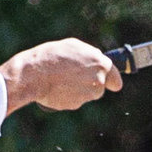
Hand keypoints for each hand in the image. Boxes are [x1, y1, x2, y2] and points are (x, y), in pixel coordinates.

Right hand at [0, 39, 122, 113]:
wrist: (35, 74)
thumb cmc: (54, 56)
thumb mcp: (75, 46)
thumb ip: (91, 55)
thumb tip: (97, 62)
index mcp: (102, 65)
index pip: (116, 81)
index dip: (112, 81)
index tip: (111, 83)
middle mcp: (98, 82)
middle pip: (100, 88)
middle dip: (90, 84)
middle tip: (74, 74)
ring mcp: (86, 96)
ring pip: (86, 95)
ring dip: (79, 89)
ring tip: (62, 78)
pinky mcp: (74, 105)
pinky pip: (74, 101)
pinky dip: (68, 95)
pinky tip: (57, 86)